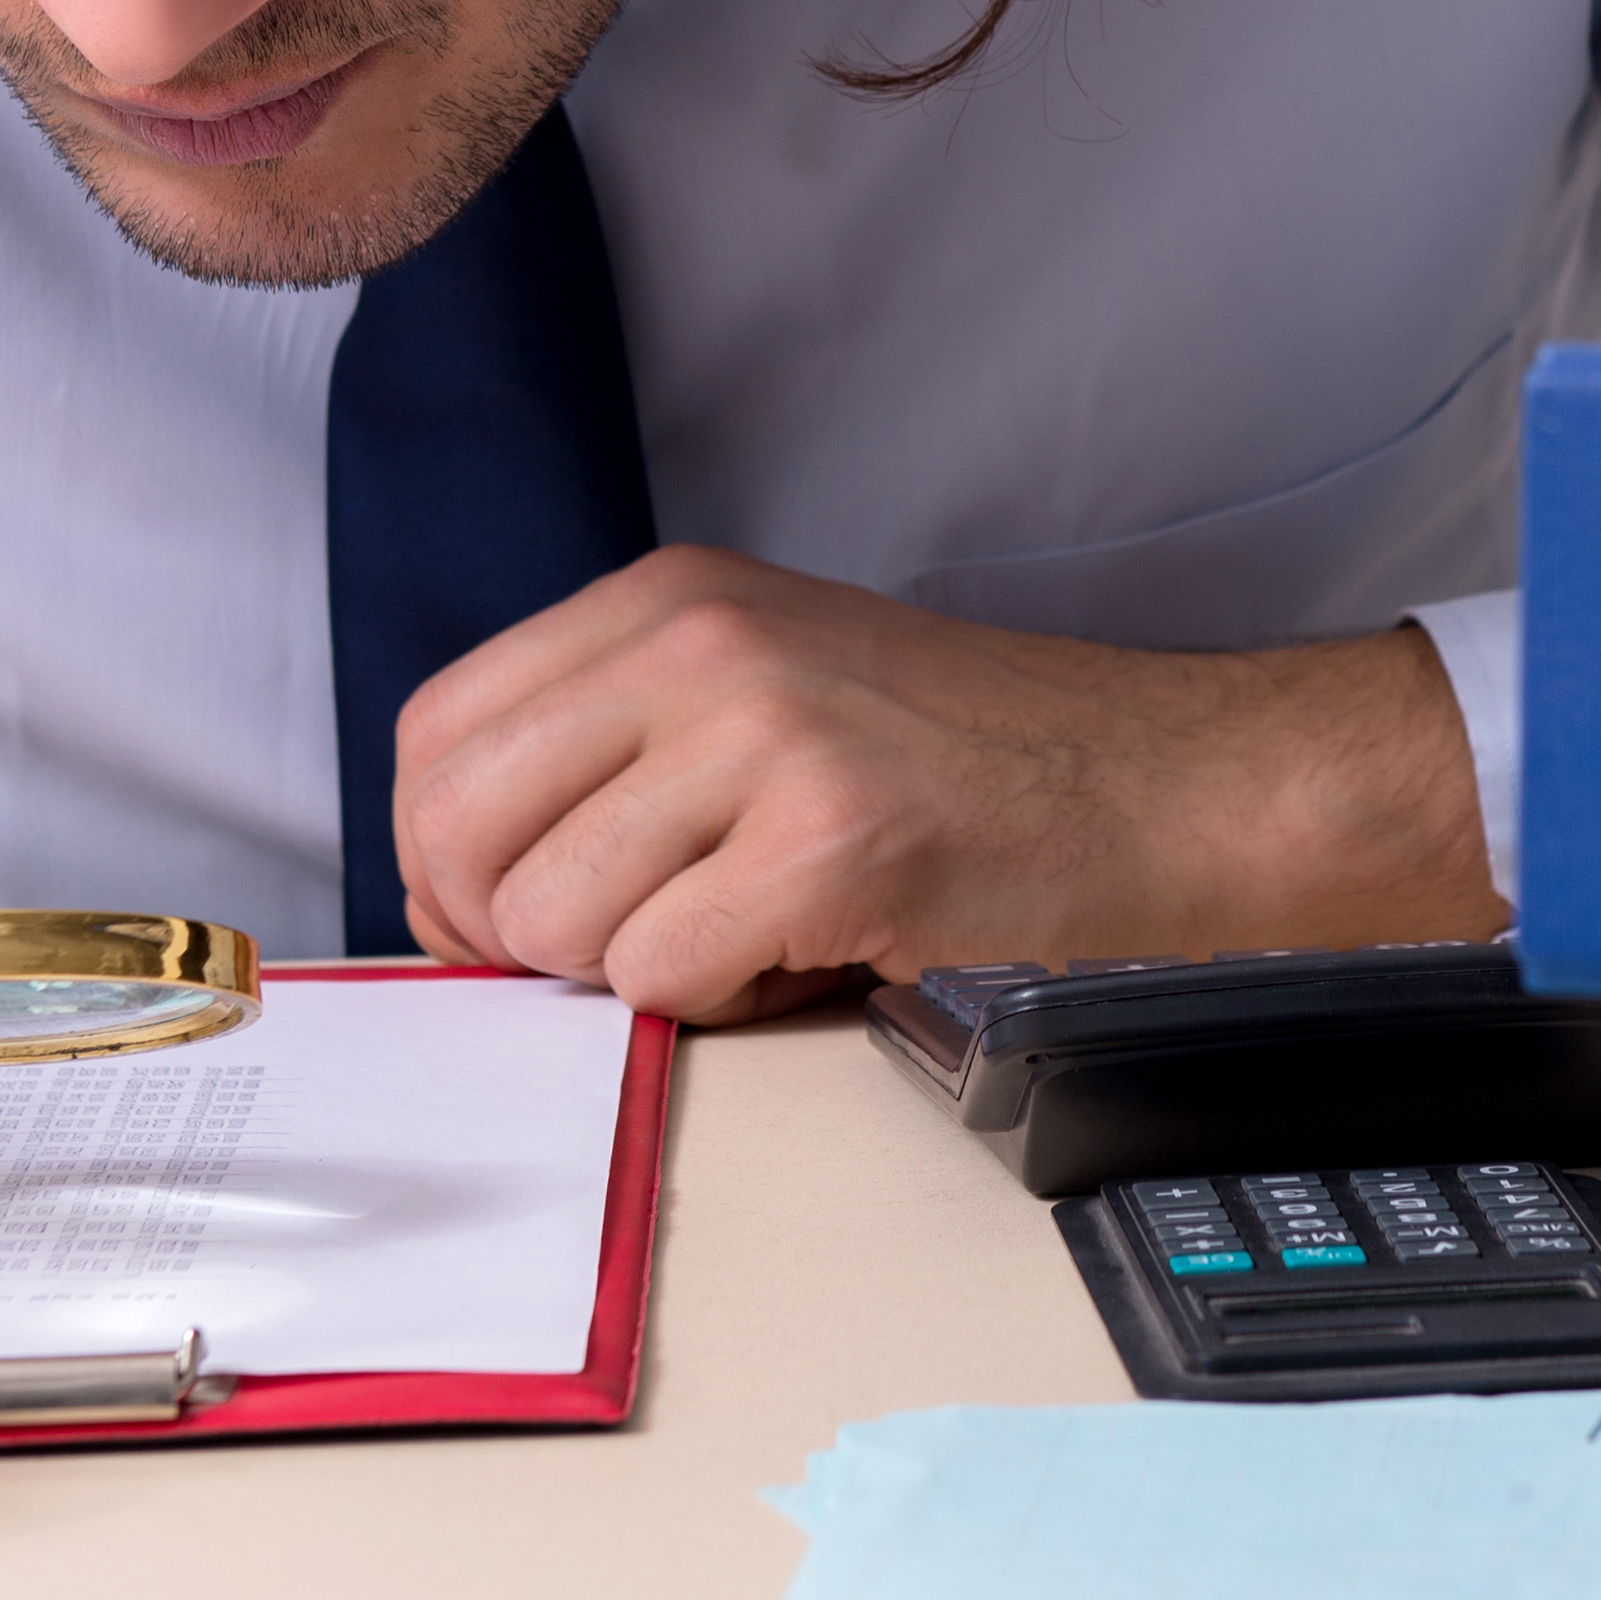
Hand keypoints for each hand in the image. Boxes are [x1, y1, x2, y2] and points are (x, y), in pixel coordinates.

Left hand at [387, 547, 1499, 1020]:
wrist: (1164, 785)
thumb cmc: (970, 764)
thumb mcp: (764, 688)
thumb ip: (618, 748)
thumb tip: (463, 887)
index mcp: (664, 598)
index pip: (436, 736)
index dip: (442, 862)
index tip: (503, 923)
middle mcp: (696, 640)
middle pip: (463, 833)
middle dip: (514, 938)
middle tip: (623, 955)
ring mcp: (764, 731)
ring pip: (556, 921)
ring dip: (638, 974)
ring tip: (750, 934)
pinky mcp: (830, 839)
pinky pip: (662, 977)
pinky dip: (720, 1002)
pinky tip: (807, 955)